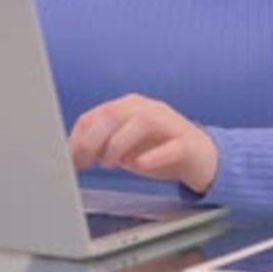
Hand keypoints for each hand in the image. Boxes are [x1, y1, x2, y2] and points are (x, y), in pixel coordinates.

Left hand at [68, 93, 218, 194]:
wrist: (202, 157)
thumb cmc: (159, 149)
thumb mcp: (125, 146)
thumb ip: (102, 145)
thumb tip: (72, 155)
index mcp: (128, 107)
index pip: (95, 115)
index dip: (79, 139)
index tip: (70, 160)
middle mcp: (147, 108)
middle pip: (113, 115)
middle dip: (93, 141)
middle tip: (86, 163)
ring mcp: (169, 123)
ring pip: (140, 123)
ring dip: (119, 144)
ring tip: (110, 163)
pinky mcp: (186, 142)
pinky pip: (171, 145)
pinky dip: (153, 156)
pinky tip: (141, 164)